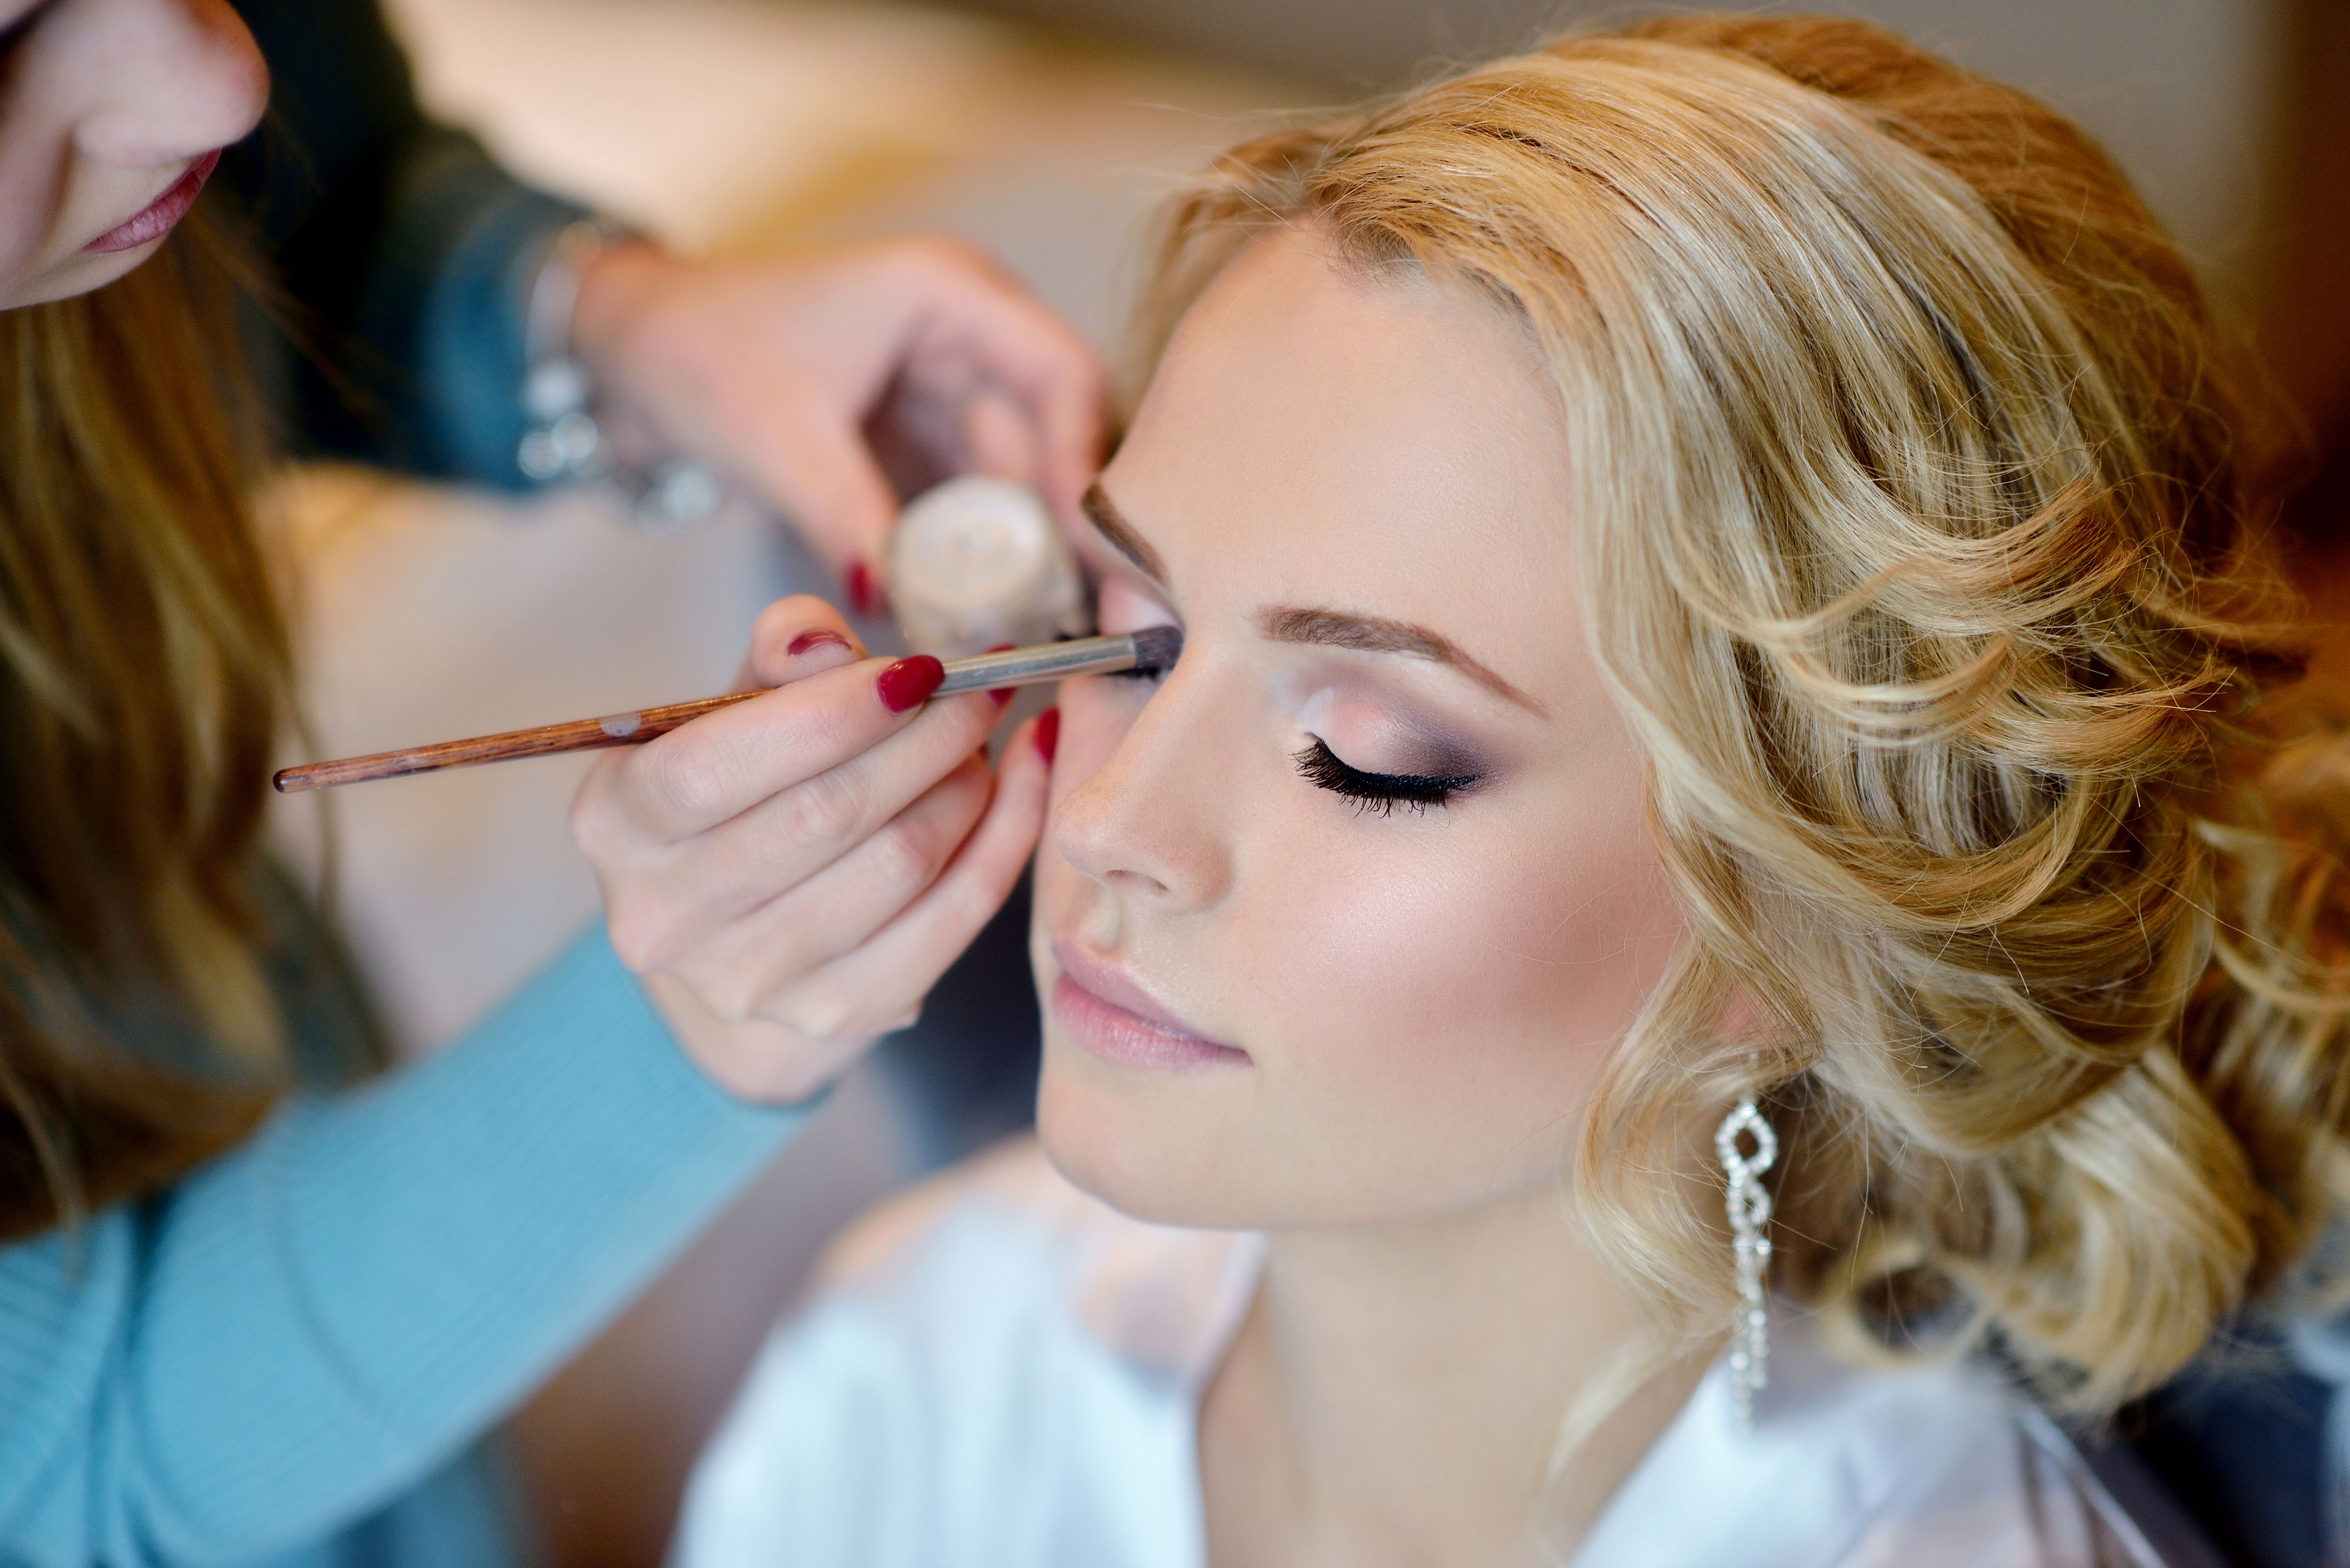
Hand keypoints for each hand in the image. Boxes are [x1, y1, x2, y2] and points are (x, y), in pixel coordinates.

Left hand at [571, 236, 1105, 609]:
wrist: (628, 349)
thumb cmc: (696, 352)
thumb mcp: (775, 437)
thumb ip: (846, 517)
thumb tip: (898, 608)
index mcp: (947, 293)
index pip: (1062, 376)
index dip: (1082, 465)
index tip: (1083, 553)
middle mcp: (965, 331)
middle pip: (1051, 432)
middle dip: (1055, 523)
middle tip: (1065, 612)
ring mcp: (945, 382)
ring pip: (1016, 473)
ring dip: (1017, 548)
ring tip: (1027, 626)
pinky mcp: (919, 431)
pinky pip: (971, 496)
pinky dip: (974, 551)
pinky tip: (978, 609)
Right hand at [571, 595, 1052, 1101]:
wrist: (740, 927)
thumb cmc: (739, 793)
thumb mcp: (730, 712)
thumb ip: (776, 659)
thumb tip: (820, 641)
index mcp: (617, 823)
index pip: (719, 762)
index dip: (836, 709)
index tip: (920, 667)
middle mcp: (667, 915)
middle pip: (828, 811)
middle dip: (928, 736)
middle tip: (982, 691)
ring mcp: (751, 979)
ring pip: (901, 862)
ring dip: (967, 785)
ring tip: (984, 741)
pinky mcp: (838, 1012)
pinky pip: (954, 917)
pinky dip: (1004, 839)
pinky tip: (1024, 783)